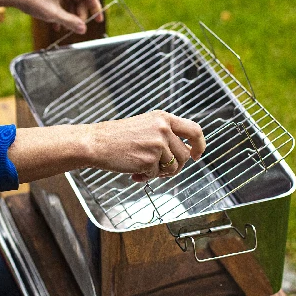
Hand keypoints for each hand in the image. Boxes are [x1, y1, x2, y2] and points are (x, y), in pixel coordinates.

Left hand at [7, 0, 103, 33]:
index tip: (99, 20)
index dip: (95, 8)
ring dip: (70, 14)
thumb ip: (70, 22)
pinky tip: (57, 23)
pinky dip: (62, 10)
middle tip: (78, 26)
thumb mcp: (53, 14)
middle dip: (80, 14)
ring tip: (66, 27)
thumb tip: (83, 29)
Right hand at [88, 110, 204, 181]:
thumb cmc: (117, 137)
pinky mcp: (149, 159)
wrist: (96, 143)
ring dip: (160, 173)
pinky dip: (146, 177)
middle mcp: (163, 129)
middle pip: (184, 155)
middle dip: (175, 166)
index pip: (194, 130)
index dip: (199, 144)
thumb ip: (164, 135)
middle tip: (160, 171)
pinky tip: (134, 174)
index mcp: (163, 118)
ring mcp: (157, 144)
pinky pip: (156, 175)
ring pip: (173, 167)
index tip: (196, 154)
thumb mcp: (145, 126)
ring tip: (143, 171)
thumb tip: (182, 155)